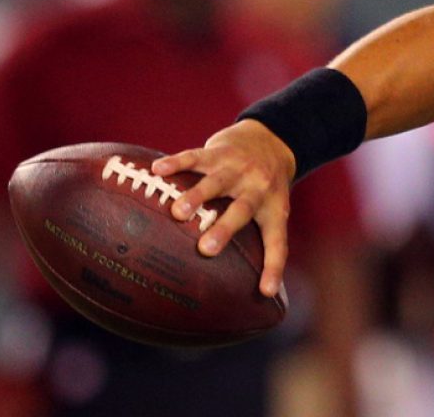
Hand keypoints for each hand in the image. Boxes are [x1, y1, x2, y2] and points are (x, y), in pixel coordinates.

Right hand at [153, 119, 296, 296]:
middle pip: (241, 210)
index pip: (276, 242)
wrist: (271, 140)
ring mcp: (238, 169)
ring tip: (177, 211)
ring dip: (197, 195)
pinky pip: (196, 157)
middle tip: (205, 249)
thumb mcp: (273, 211)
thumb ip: (258, 243)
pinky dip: (177, 162)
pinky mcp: (218, 152)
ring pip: (217, 181)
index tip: (266, 292)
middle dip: (224, 229)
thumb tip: (257, 293)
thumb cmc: (266, 187)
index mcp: (273, 210)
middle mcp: (257, 189)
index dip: (273, 268)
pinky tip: (157, 169)